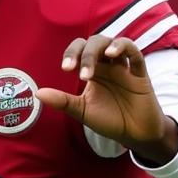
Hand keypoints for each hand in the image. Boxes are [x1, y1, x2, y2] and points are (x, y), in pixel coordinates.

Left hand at [36, 35, 177, 163]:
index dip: (71, 53)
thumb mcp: (82, 111)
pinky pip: (135, 54)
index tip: (65, 68)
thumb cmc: (109, 119)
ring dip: (100, 48)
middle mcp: (108, 66)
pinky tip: (112, 54)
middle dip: (83, 53)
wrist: (134, 134)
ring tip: (93, 63)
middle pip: (95, 43)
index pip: (80, 49)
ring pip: (114, 43)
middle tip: (71, 69)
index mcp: (93, 71)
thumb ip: (62, 101)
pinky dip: (124, 48)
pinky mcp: (140, 74)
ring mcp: (124, 68)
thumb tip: (37, 92)